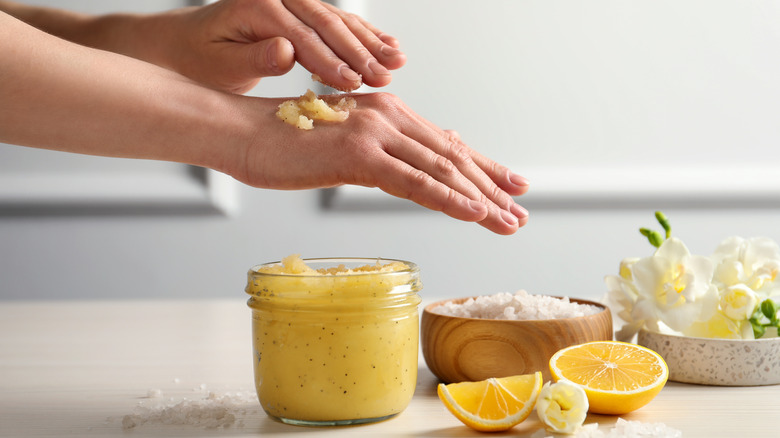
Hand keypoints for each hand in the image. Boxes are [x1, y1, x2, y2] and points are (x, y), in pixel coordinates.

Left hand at [172, 0, 406, 92]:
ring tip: (397, 63)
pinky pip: (339, 22)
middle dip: (360, 53)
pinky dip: (366, 36)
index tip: (353, 82)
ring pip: (339, 22)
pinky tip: (389, 47)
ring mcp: (294, 2)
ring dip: (371, 44)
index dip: (330, 60)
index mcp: (258, 6)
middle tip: (384, 76)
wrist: (190, 44)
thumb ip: (254, 58)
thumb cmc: (202, 58)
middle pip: (327, 24)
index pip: (302, 35)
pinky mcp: (303, 13)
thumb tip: (286, 51)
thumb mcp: (220, 64)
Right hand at [233, 93, 529, 234]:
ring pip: (441, 170)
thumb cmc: (283, 146)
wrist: (240, 133)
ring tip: (509, 221)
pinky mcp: (358, 154)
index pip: (444, 145)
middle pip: (451, 157)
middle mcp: (388, 116)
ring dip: (481, 199)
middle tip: (519, 212)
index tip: (511, 187)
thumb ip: (379, 158)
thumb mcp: (341, 151)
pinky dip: (448, 199)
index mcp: (386, 114)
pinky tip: (475, 214)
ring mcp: (375, 132)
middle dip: (490, 188)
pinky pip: (413, 182)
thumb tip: (409, 176)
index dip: (482, 168)